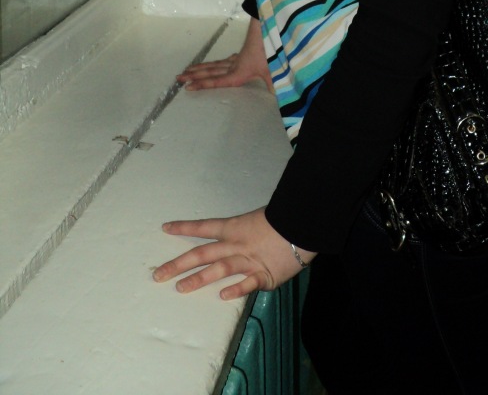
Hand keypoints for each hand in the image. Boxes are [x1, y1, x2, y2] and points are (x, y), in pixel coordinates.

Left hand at [153, 207, 315, 299]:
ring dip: (198, 279)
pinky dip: (236, 289)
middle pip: (202, 253)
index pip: (204, 227)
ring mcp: (248, 261)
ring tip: (180, 288)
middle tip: (158, 275)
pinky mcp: (265, 275)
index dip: (184, 227)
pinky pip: (248, 283)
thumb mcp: (258, 219)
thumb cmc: (283, 218)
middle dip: (179, 264)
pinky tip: (223, 296)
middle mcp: (236, 245)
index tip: (165, 228)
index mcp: (234, 227)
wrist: (303, 224)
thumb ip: (244, 232)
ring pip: (218, 270)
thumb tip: (234, 239)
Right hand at [177, 17, 273, 91]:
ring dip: (200, 68)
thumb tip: (276, 97)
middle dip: (194, 75)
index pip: (217, 81)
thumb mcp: (272, 70)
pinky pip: (224, 61)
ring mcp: (236, 59)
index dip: (202, 84)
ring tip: (187, 70)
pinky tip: (214, 64)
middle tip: (178, 78)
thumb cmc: (269, 51)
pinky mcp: (241, 55)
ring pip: (214, 65)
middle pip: (210, 71)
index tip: (187, 86)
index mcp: (238, 73)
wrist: (269, 30)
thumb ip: (273, 84)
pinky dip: (215, 63)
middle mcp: (234, 66)